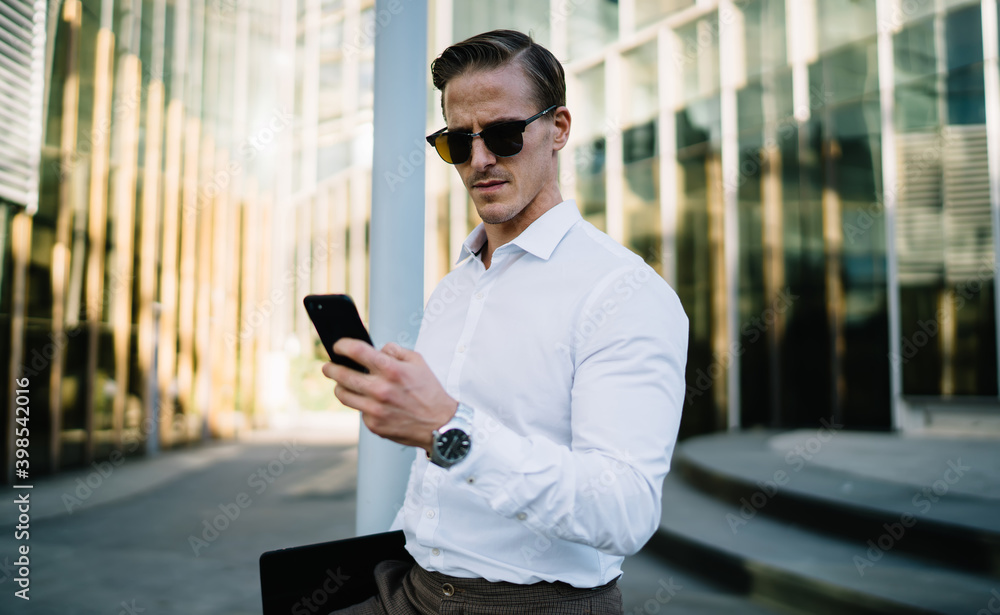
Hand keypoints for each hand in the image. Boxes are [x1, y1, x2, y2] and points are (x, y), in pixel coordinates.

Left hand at [321, 339, 457, 450]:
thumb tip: (377, 349)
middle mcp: (381, 390)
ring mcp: (375, 409)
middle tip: (328, 366)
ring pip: (344, 395)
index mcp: (392, 370)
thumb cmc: (429, 391)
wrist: (440, 424)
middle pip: (342, 375)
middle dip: (331, 368)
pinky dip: (362, 404)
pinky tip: (370, 402)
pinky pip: (359, 411)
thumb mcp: (418, 362)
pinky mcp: (374, 425)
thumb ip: (395, 351)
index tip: (338, 346)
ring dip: (339, 387)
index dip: (343, 346)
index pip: (357, 351)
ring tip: (341, 383)